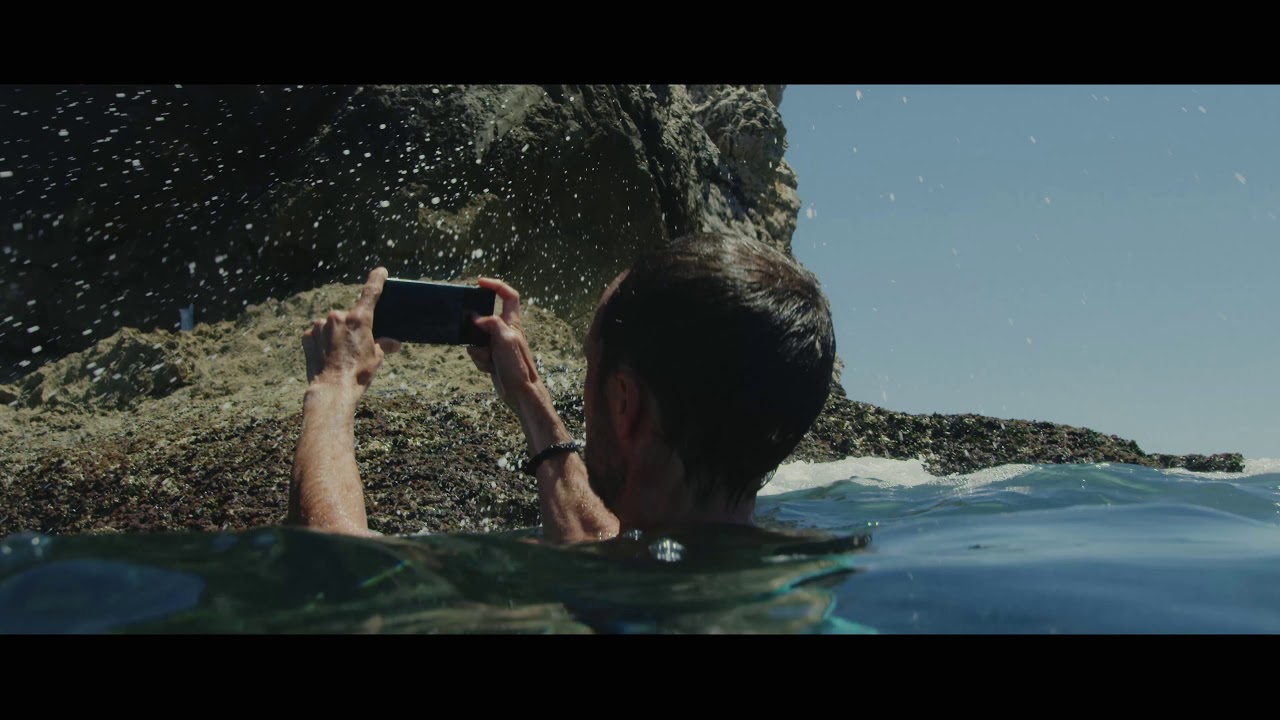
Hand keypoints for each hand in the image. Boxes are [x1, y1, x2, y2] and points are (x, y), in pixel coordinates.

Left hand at [301, 267, 401, 394]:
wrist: (333, 389)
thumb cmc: (358, 374)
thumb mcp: (376, 358)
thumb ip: (383, 345)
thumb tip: (394, 344)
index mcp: (359, 319)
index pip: (370, 293)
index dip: (376, 280)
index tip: (380, 271)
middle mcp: (338, 317)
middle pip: (349, 317)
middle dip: (353, 328)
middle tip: (356, 347)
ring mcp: (320, 326)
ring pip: (332, 325)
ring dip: (336, 335)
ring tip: (340, 355)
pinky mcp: (308, 336)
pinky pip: (317, 334)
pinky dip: (322, 341)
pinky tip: (327, 356)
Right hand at [466, 277, 541, 412]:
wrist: (519, 393)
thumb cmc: (518, 366)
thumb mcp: (505, 340)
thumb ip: (491, 323)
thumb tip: (476, 319)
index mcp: (512, 322)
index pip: (508, 295)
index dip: (495, 285)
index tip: (479, 283)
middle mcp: (504, 331)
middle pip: (482, 319)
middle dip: (475, 331)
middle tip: (481, 342)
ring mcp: (496, 344)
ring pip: (475, 338)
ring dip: (478, 351)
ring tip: (491, 360)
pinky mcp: (491, 357)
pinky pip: (476, 353)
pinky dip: (479, 361)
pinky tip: (490, 369)